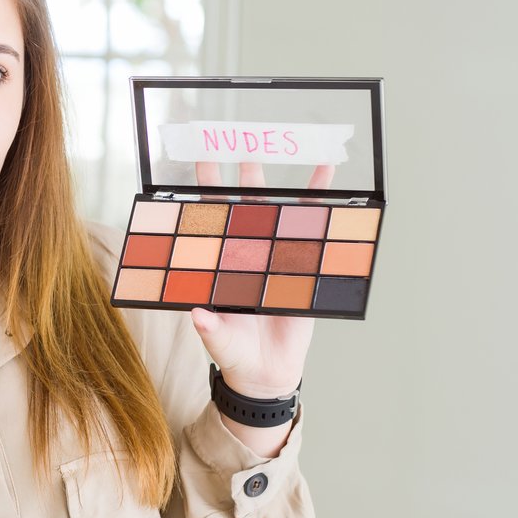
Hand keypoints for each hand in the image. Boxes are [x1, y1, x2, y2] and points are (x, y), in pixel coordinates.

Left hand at [187, 160, 335, 398]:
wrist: (267, 372)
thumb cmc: (236, 354)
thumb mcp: (219, 341)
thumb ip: (209, 328)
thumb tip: (196, 314)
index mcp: (220, 268)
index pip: (208, 227)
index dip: (201, 199)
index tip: (193, 168)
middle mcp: (243, 257)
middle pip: (237, 211)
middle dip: (230, 178)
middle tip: (227, 144)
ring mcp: (271, 257)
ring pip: (271, 214)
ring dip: (271, 184)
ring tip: (266, 151)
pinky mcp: (300, 264)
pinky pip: (311, 229)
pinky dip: (318, 202)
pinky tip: (324, 175)